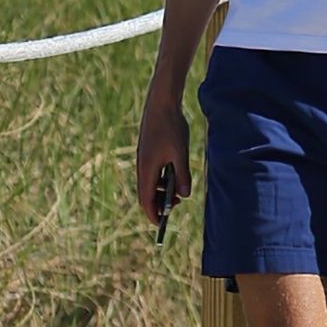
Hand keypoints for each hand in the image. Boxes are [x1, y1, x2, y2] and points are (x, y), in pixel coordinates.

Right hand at [136, 89, 191, 227]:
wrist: (161, 103)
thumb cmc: (171, 128)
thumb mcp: (180, 154)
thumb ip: (182, 176)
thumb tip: (184, 196)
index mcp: (147, 169)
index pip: (146, 200)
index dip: (153, 213)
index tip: (162, 224)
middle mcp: (141, 166)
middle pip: (146, 193)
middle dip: (158, 203)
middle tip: (176, 206)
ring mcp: (143, 158)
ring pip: (149, 182)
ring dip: (161, 190)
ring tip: (178, 191)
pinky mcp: (147, 151)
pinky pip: (151, 171)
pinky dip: (160, 178)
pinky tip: (174, 174)